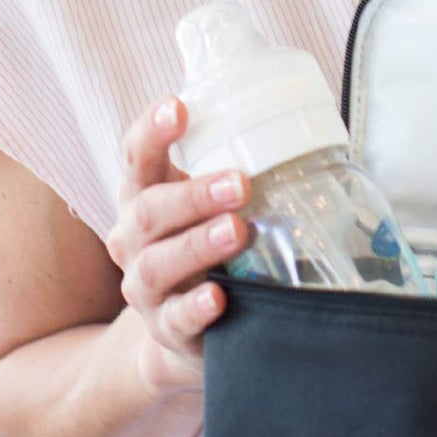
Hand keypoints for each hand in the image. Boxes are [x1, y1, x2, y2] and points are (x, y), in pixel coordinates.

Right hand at [104, 96, 249, 395]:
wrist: (187, 326)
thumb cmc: (204, 246)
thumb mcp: (207, 206)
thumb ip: (234, 170)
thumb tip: (302, 127)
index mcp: (144, 196)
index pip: (137, 155)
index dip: (152, 130)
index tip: (178, 107)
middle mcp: (133, 238)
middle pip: (150, 210)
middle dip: (194, 195)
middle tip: (240, 183)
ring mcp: (145, 287)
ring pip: (157, 265)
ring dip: (198, 245)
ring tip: (236, 231)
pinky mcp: (166, 328)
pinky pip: (175, 319)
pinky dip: (195, 307)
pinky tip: (218, 296)